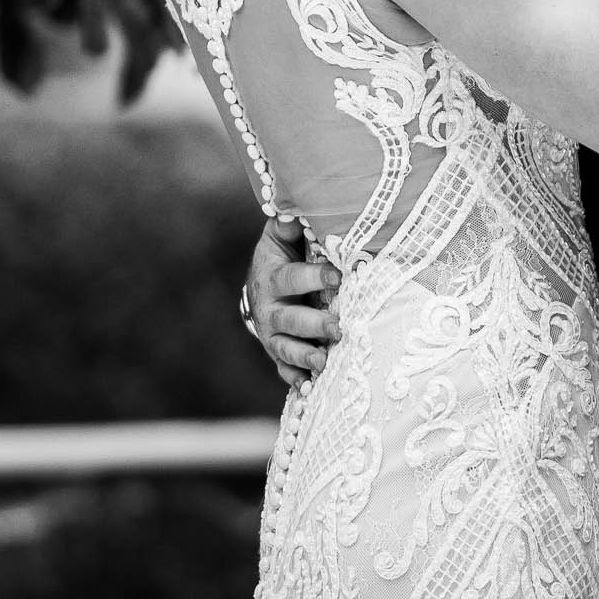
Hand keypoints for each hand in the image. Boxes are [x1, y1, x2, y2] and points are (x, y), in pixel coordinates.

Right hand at [245, 216, 339, 387]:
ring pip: (285, 349)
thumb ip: (290, 225)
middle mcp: (270, 310)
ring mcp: (272, 335)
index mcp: (273, 278)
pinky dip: (296, 380)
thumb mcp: (281, 237)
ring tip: (325, 360)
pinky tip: (309, 389)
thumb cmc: (281, 257)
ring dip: (305, 356)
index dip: (314, 277)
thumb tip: (296, 208)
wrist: (259, 288)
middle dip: (314, 325)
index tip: (339, 275)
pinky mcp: (278, 353)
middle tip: (339, 328)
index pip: (293, 278)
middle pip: (289, 320)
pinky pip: (284, 370)